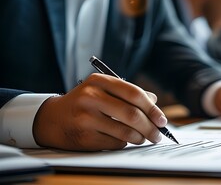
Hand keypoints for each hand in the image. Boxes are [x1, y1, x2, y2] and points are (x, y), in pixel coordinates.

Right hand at [33, 74, 166, 150]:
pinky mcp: (84, 137)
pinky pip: (114, 143)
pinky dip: (124, 143)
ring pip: (125, 131)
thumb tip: (155, 103)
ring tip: (144, 138)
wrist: (53, 118)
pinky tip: (124, 140)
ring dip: (140, 137)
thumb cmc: (85, 103)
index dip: (152, 108)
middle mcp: (91, 97)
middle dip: (150, 127)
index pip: (134, 93)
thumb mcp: (103, 89)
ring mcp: (86, 118)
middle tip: (158, 134)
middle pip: (132, 114)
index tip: (162, 119)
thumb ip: (129, 93)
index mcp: (99, 81)